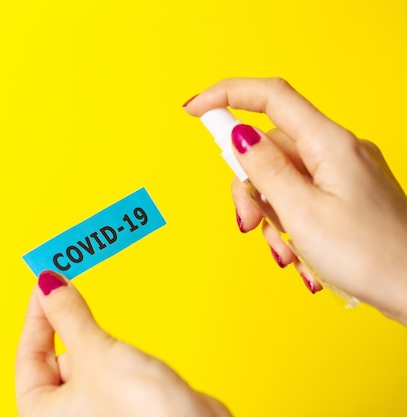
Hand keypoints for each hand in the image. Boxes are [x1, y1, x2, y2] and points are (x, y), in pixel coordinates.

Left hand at [15, 270, 231, 416]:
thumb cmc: (141, 414)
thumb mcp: (95, 353)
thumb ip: (69, 316)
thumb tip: (49, 285)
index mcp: (41, 414)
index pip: (28, 355)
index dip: (37, 315)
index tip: (46, 283)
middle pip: (58, 359)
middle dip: (73, 332)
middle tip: (78, 297)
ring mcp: (95, 415)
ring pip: (88, 365)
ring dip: (101, 347)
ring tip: (119, 352)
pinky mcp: (123, 409)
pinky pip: (111, 374)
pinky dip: (120, 360)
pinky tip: (137, 365)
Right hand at [184, 77, 406, 324]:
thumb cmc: (372, 256)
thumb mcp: (303, 213)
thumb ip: (265, 170)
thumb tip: (238, 136)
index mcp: (329, 144)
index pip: (271, 97)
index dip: (228, 96)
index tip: (195, 109)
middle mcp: (337, 151)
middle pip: (268, 148)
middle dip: (250, 187)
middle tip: (248, 223)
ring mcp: (342, 174)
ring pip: (280, 179)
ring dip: (270, 215)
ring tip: (286, 252)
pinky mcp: (345, 196)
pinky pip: (299, 197)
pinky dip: (289, 223)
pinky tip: (301, 255)